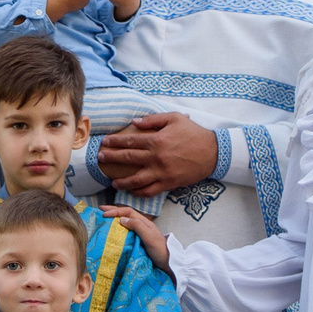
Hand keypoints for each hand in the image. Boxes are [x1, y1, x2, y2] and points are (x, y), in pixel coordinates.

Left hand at [94, 114, 218, 197]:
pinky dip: (139, 192)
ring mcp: (162, 172)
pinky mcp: (169, 183)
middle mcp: (156, 157)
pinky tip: (132, 192)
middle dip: (112, 159)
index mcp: (156, 140)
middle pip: (128, 159)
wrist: (212, 152)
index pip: (130, 141)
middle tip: (99, 159)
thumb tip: (135, 121)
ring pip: (136, 180)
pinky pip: (150, 191)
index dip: (115, 142)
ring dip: (122, 181)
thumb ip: (153, 119)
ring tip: (113, 182)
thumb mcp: (175, 118)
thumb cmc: (194, 133)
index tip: (105, 142)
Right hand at [97, 205, 168, 269]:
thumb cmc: (160, 250)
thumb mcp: (149, 237)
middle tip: (100, 209)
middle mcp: (141, 226)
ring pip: (125, 222)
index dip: (116, 211)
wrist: (168, 263)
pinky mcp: (137, 241)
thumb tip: (121, 219)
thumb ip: (138, 226)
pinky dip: (117, 228)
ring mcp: (139, 233)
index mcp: (144, 222)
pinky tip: (111, 232)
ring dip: (114, 218)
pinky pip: (125, 231)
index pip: (128, 212)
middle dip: (113, 210)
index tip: (104, 214)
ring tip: (103, 218)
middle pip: (126, 214)